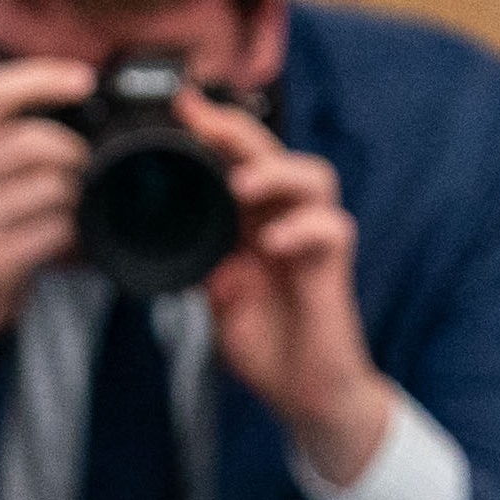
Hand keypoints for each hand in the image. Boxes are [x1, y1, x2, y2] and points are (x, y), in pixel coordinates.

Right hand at [0, 56, 94, 396]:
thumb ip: (1, 143)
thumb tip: (80, 110)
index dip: (45, 77)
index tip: (85, 79)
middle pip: (35, 141)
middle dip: (77, 151)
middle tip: (90, 165)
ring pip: (53, 187)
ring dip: (78, 196)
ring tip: (73, 207)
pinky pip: (58, 231)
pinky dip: (75, 231)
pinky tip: (69, 237)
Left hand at [186, 93, 392, 483]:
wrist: (305, 393)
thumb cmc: (267, 342)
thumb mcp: (215, 296)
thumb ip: (199, 262)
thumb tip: (164, 238)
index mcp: (256, 220)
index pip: (239, 160)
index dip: (214, 130)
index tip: (180, 106)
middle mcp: (288, 220)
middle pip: (274, 153)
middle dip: (237, 132)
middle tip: (201, 120)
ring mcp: (314, 241)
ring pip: (315, 178)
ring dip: (275, 173)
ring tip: (240, 184)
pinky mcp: (334, 269)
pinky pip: (331, 231)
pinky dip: (302, 229)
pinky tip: (272, 243)